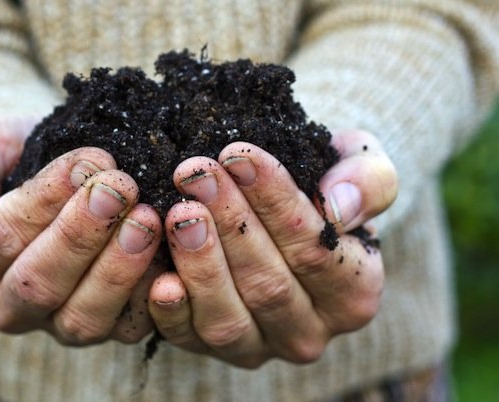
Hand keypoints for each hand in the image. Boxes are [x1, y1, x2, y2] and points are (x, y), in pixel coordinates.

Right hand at [0, 115, 162, 344]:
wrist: (66, 173)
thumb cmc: (22, 156)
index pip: (2, 236)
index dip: (46, 200)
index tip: (88, 161)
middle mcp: (10, 304)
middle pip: (40, 283)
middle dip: (83, 234)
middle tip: (121, 190)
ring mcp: (59, 323)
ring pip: (82, 317)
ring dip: (118, 269)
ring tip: (147, 220)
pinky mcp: (107, 328)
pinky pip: (127, 327)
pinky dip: (149, 297)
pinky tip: (169, 259)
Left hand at [148, 129, 397, 367]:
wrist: (284, 212)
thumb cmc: (322, 187)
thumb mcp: (361, 167)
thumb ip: (369, 182)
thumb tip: (340, 208)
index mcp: (354, 293)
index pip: (315, 250)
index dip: (275, 202)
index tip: (240, 155)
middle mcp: (309, 332)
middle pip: (268, 284)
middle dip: (229, 223)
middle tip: (195, 173)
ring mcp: (258, 347)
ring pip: (228, 318)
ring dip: (200, 262)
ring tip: (179, 210)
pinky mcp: (211, 350)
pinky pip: (188, 339)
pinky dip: (171, 311)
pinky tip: (158, 274)